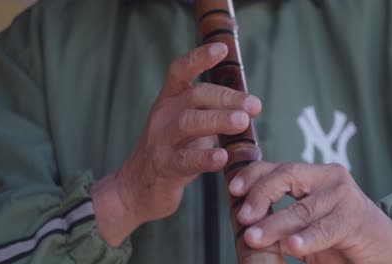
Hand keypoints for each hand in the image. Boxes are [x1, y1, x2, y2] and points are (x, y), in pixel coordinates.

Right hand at [90, 42, 261, 246]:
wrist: (138, 188)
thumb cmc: (172, 153)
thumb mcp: (188, 128)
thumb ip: (210, 115)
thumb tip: (247, 106)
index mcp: (169, 101)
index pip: (180, 71)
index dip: (199, 58)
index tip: (221, 49)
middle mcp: (162, 115)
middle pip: (194, 96)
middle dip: (227, 98)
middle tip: (254, 105)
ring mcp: (160, 141)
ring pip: (188, 123)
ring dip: (218, 120)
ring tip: (242, 121)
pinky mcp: (164, 167)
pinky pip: (185, 160)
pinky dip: (205, 157)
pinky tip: (222, 157)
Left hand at [229, 162, 391, 262]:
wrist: (383, 248)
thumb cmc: (337, 235)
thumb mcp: (305, 221)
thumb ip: (281, 215)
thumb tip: (245, 223)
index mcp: (312, 175)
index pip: (276, 167)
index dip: (252, 175)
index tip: (232, 190)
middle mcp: (328, 177)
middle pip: (286, 176)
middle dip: (260, 196)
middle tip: (243, 217)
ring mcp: (343, 195)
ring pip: (301, 208)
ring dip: (274, 225)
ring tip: (254, 237)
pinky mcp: (355, 217)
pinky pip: (324, 229)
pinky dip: (306, 238)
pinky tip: (292, 246)